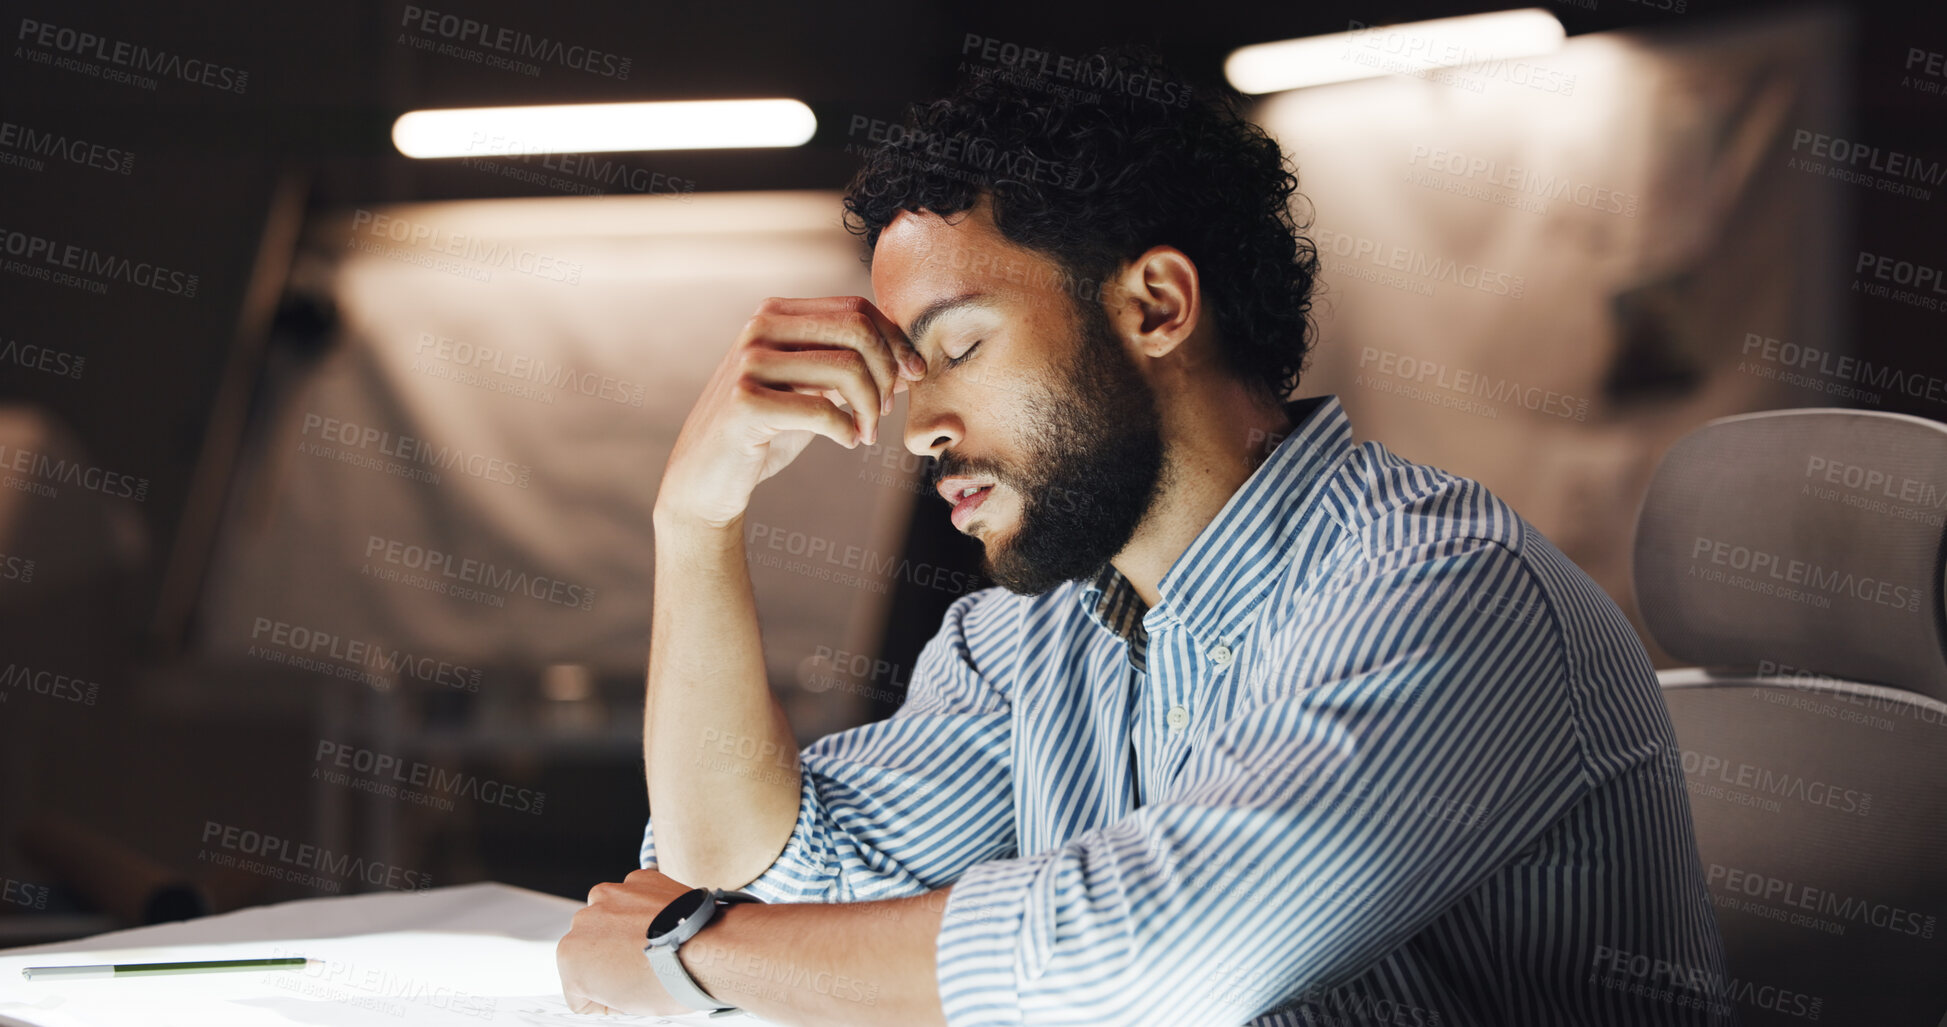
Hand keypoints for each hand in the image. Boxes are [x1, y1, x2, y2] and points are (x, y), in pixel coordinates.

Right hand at [556, 868, 695, 1014]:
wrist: (710, 950)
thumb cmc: (670, 981)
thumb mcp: (626, 1005)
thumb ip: (605, 989)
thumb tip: (611, 981)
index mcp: (570, 956)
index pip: (577, 987)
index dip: (602, 996)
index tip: (624, 993)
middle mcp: (584, 920)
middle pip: (591, 947)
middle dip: (610, 956)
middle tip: (641, 969)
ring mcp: (612, 894)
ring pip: (610, 916)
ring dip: (624, 927)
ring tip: (655, 945)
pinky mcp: (639, 879)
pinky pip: (635, 896)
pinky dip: (647, 907)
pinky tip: (665, 924)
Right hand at [656, 296, 927, 529]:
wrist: (706, 479)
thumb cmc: (766, 432)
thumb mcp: (812, 391)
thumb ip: (849, 368)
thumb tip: (909, 362)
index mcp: (775, 314)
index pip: (856, 309)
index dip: (895, 341)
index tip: (912, 376)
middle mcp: (759, 329)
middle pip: (857, 331)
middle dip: (886, 373)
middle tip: (886, 411)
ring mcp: (749, 363)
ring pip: (847, 369)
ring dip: (871, 408)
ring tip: (866, 432)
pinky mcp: (745, 403)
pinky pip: (823, 410)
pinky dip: (847, 430)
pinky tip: (847, 441)